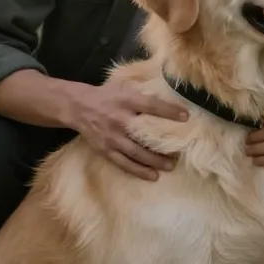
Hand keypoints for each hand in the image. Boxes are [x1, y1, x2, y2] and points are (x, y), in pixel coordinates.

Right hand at [63, 79, 186, 180]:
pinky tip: (152, 176)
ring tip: (170, 166)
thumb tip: (168, 94)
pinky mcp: (106, 150)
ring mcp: (112, 137)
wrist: (78, 107)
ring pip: (136, 153)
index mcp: (126, 101)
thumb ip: (142, 92)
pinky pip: (124, 163)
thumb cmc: (106, 95)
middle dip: (162, 147)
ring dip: (154, 162)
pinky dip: (138, 171)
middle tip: (179, 154)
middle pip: (144, 136)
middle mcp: (119, 120)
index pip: (151, 106)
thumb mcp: (123, 87)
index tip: (185, 117)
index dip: (169, 111)